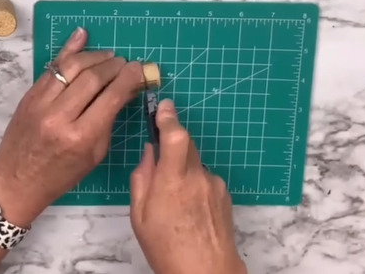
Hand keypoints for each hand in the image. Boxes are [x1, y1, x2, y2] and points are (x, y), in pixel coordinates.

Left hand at [0, 27, 142, 225]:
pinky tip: (82, 37)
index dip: (129, 78)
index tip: (140, 69)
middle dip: (114, 65)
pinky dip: (68, 50)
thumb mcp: (94, 155)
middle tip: (126, 63)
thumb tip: (126, 90)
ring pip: (71, 66)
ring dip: (94, 56)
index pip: (111, 97)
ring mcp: (41, 103)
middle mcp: (60, 116)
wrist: (16, 181)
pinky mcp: (29, 95)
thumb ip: (109, 119)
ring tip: (109, 56)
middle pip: (92, 77)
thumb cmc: (60, 176)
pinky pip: (52, 67)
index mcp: (81, 137)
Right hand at [130, 100, 245, 273]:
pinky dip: (194, 184)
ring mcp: (214, 185)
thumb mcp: (139, 215)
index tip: (163, 107)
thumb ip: (142, 178)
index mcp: (172, 180)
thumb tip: (149, 153)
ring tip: (172, 201)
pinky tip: (188, 208)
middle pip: (185, 144)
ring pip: (194, 163)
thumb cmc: (166, 248)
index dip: (168, 117)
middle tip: (159, 157)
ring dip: (182, 169)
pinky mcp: (224, 194)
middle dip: (171, 143)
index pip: (174, 135)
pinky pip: (205, 178)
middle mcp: (197, 177)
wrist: (206, 272)